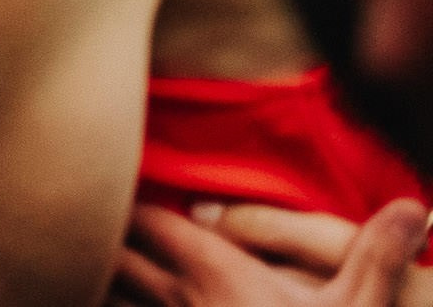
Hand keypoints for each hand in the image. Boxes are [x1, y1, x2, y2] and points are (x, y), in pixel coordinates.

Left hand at [110, 199, 431, 305]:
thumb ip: (374, 256)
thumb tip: (415, 205)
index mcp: (214, 272)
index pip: (146, 218)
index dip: (136, 208)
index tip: (134, 201)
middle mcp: (174, 301)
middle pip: (109, 252)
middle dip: (104, 240)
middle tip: (105, 231)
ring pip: (101, 295)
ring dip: (100, 284)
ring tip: (100, 272)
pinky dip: (97, 306)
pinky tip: (102, 301)